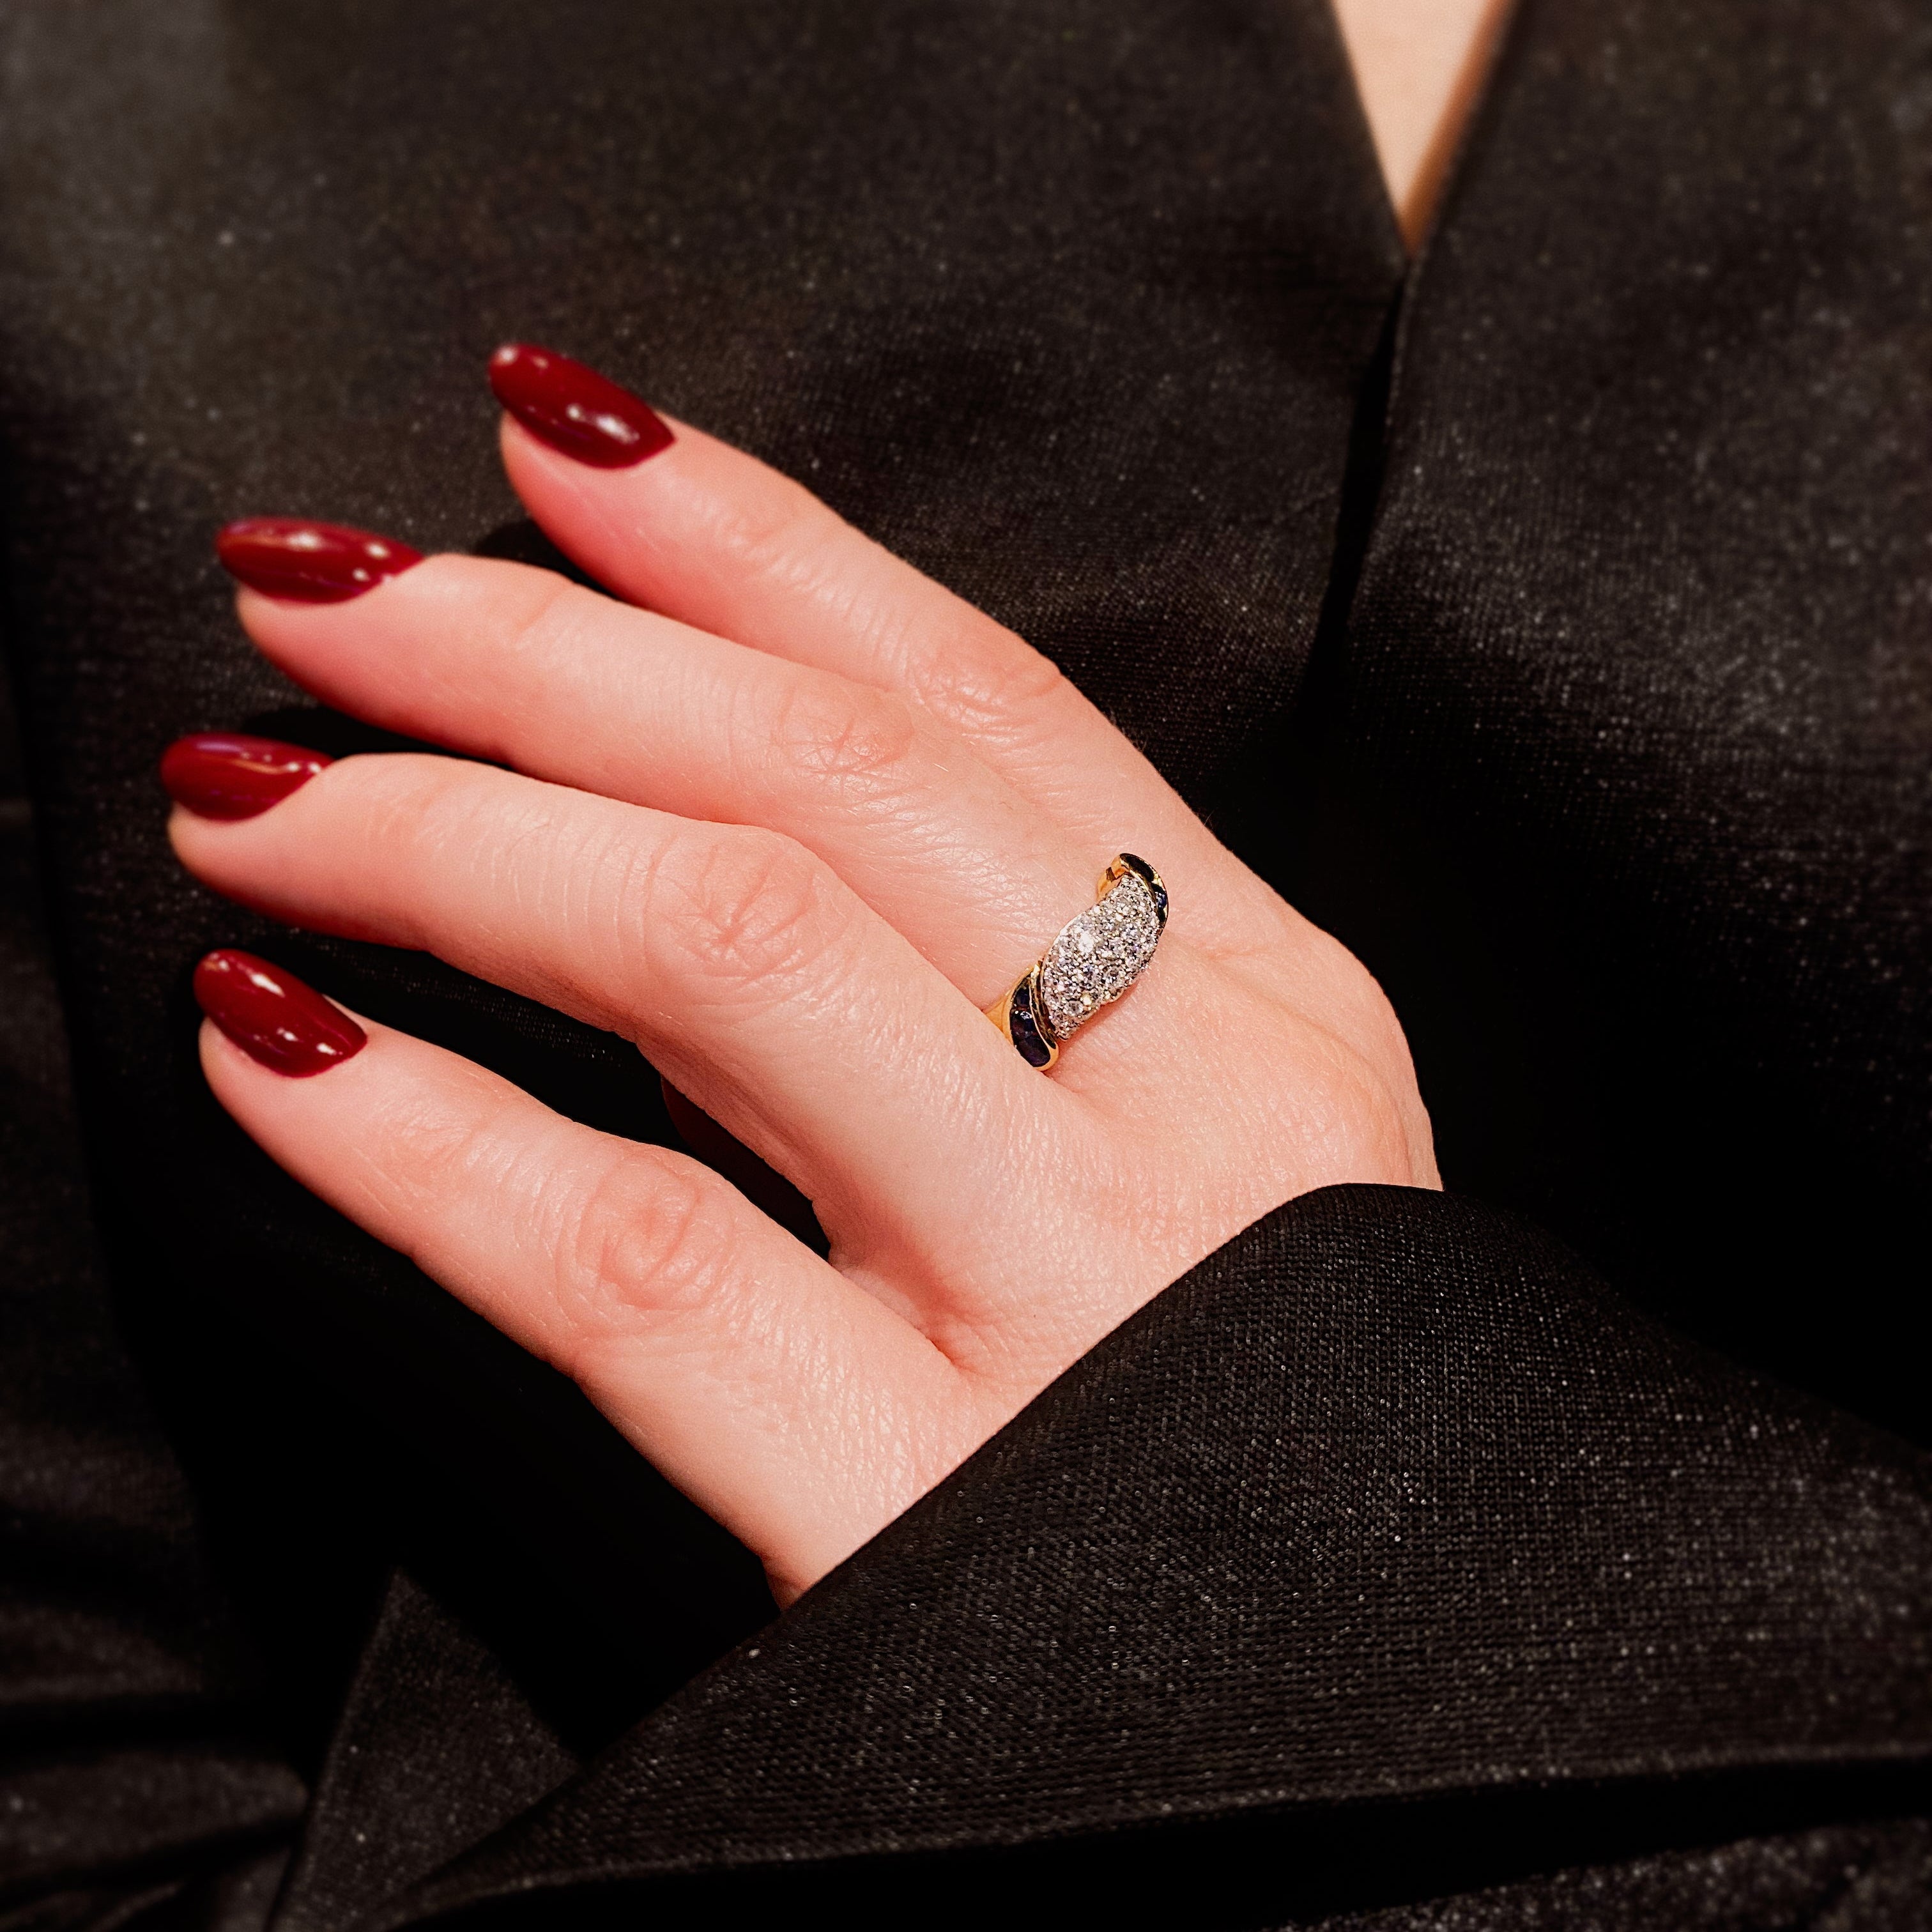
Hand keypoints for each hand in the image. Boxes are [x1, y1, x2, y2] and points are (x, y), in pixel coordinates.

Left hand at [166, 347, 1435, 1603]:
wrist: (1370, 1769)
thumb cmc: (1256, 1428)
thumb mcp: (1199, 1155)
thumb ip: (1005, 987)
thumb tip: (696, 802)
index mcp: (1269, 1004)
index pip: (986, 699)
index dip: (757, 541)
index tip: (556, 438)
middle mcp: (1195, 1108)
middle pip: (831, 781)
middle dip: (548, 651)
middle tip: (327, 593)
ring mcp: (1073, 1301)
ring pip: (726, 957)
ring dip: (454, 840)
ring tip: (255, 799)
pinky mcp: (925, 1515)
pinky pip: (634, 1266)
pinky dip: (425, 1141)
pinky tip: (283, 1053)